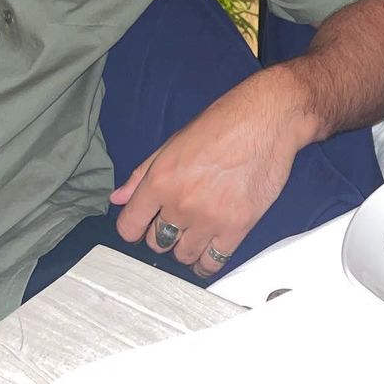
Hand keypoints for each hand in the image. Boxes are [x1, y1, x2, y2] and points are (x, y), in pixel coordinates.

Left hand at [109, 68, 310, 278]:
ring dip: (185, 248)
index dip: (133, 228)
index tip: (142, 225)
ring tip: (194, 233)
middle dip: (162, 235)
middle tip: (176, 222)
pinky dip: (206, 263)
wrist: (266, 120)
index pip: (129, 226)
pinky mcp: (237, 227)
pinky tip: (208, 252)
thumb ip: (142, 174)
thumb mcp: (174, 142)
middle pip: (157, 244)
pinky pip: (213, 263)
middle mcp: (181, 203)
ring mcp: (209, 219)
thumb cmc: (220, 124)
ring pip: (183, 256)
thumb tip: (117, 199)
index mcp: (160, 179)